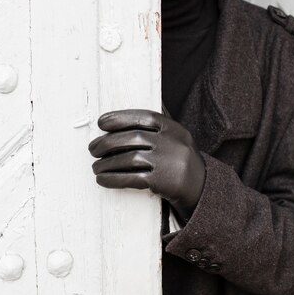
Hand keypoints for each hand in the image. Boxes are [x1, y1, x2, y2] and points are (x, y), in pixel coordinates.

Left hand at [88, 109, 205, 221]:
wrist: (201, 187)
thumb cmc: (180, 159)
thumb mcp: (177, 137)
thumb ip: (159, 124)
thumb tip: (138, 106)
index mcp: (174, 128)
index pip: (144, 117)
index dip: (121, 117)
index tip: (101, 123)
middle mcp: (172, 143)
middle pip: (133, 138)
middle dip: (107, 143)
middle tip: (93, 148)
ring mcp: (168, 163)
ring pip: (130, 159)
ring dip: (107, 163)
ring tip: (96, 166)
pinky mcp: (163, 183)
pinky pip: (133, 179)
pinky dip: (114, 179)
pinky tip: (103, 180)